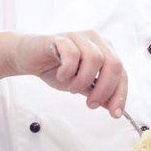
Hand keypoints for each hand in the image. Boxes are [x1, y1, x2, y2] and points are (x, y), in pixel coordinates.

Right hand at [12, 31, 127, 118]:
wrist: (28, 57)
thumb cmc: (56, 68)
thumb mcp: (81, 85)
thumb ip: (97, 92)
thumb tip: (113, 107)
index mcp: (104, 50)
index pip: (122, 72)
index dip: (120, 94)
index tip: (114, 114)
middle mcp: (95, 40)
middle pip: (114, 64)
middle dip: (104, 89)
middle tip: (90, 103)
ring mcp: (79, 36)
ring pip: (94, 59)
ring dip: (83, 81)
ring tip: (72, 87)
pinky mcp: (61, 38)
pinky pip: (72, 55)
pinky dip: (68, 71)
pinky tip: (62, 75)